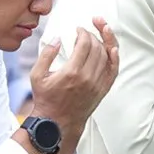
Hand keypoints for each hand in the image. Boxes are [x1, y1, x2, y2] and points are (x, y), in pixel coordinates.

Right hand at [29, 17, 119, 153]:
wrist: (57, 123)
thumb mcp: (37, 75)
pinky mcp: (102, 90)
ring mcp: (97, 84)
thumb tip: (57, 38)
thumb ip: (46, 54)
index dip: (83, 33)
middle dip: (92, 35)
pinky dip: (115, 58)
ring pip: (107, 56)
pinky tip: (113, 48)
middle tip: (86, 32)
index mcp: (71, 72)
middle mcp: (87, 77)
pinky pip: (113, 70)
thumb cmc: (46, 99)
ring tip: (99, 34)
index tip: (78, 29)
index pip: (84, 44)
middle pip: (97, 47)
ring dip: (104, 42)